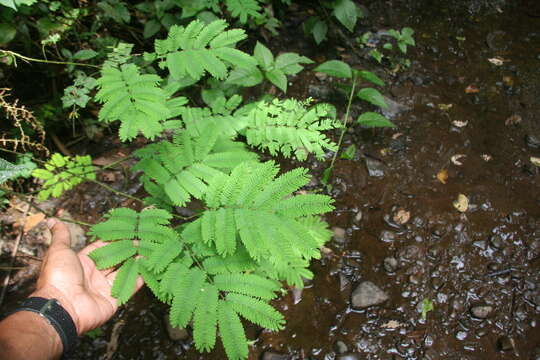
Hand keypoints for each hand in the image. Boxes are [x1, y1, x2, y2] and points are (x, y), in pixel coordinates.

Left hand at [31, 218, 142, 334]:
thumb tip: (52, 220)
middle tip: (141, 240)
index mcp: (82, 263)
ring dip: (135, 262)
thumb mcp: (59, 250)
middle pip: (115, 260)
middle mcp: (94, 275)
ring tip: (148, 251)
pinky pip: (129, 287)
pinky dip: (139, 278)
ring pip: (124, 272)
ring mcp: (104, 288)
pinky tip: (148, 267)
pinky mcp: (114, 300)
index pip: (102, 248)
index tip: (127, 230)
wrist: (63, 307)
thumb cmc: (59, 277)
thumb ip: (61, 235)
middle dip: (127, 250)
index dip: (114, 239)